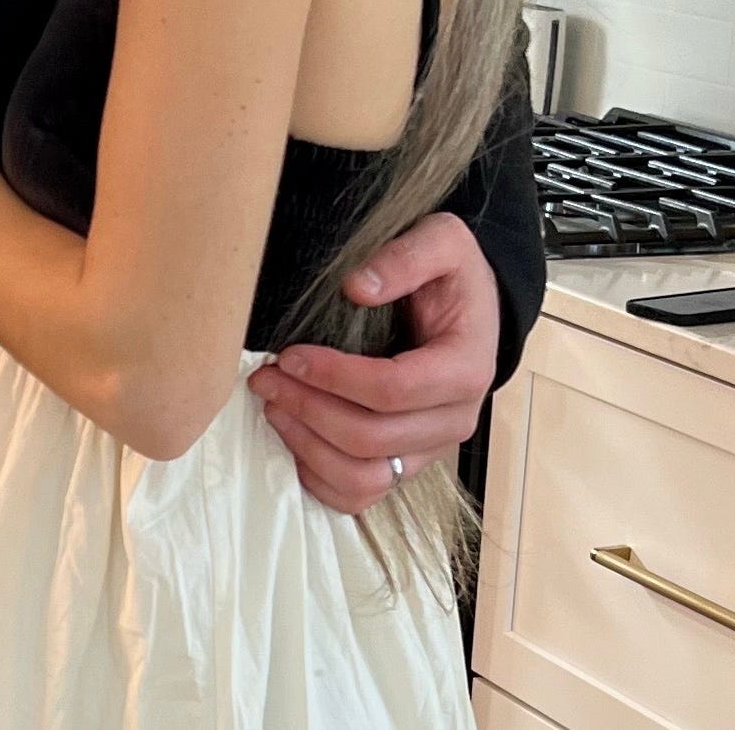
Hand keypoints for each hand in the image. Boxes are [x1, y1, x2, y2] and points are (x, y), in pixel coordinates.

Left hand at [247, 210, 498, 513]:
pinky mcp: (406, 461)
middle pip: (372, 438)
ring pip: (364, 477)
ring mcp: (429, 448)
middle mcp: (452, 419)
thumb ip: (406, 257)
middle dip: (309, 409)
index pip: (393, 389)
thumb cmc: (452, 275)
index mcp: (464, 368)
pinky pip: (362, 494)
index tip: (290, 356)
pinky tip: (293, 438)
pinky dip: (320, 477)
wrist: (469, 309)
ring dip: (308, 447)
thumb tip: (357, 287)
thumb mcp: (442, 242)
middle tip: (265, 377)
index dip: (335, 377)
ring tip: (273, 406)